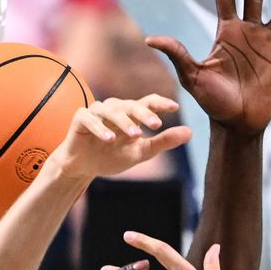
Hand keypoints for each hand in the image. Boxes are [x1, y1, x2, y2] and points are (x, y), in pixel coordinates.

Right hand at [51, 95, 191, 180]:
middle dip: (144, 114)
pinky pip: (90, 119)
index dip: (161, 103)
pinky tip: (109, 139)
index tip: (175, 107)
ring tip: (135, 135)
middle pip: (130, 105)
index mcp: (130, 114)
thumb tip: (190, 132)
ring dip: (124, 122)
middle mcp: (114, 109)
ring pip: (111, 111)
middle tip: (156, 126)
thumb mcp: (140, 152)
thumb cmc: (111, 156)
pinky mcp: (80, 118)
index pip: (147, 102)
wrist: (82, 167)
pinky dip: (99, 128)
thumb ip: (163, 142)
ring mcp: (96, 112)